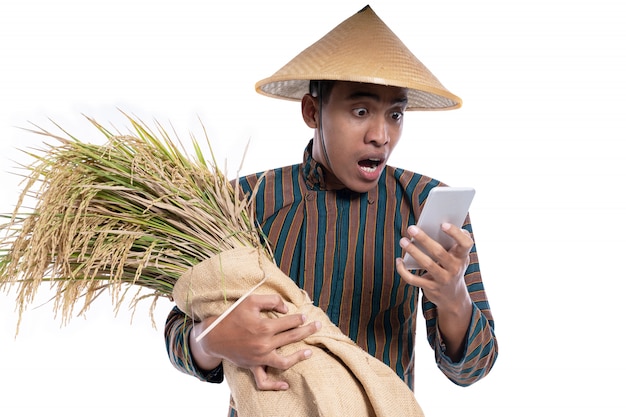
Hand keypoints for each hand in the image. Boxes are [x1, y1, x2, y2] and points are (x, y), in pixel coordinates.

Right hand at [190, 293, 320, 390]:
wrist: (214, 335)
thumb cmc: (232, 316)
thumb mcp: (250, 301)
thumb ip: (271, 301)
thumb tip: (287, 309)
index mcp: (264, 327)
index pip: (289, 322)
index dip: (299, 318)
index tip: (304, 316)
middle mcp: (264, 344)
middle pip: (291, 338)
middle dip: (307, 331)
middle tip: (317, 326)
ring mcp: (259, 358)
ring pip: (284, 362)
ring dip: (299, 357)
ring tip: (309, 352)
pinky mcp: (253, 366)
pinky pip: (264, 381)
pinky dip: (274, 385)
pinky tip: (286, 385)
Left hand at [396, 223, 472, 308]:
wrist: (452, 296)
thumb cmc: (452, 267)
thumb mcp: (458, 256)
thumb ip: (453, 241)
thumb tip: (438, 225)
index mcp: (462, 256)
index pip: (465, 244)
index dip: (455, 233)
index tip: (443, 224)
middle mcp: (455, 268)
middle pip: (439, 252)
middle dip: (424, 239)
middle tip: (411, 228)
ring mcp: (443, 279)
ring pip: (426, 264)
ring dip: (413, 251)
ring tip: (403, 241)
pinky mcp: (431, 288)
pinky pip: (414, 279)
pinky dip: (404, 271)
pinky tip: (399, 261)